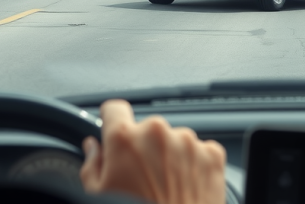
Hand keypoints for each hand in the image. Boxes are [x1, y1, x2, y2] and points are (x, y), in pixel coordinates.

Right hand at [81, 99, 225, 203]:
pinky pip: (198, 152)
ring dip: (169, 156)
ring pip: (174, 140)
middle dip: (143, 147)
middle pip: (146, 130)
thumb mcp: (97, 195)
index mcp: (124, 138)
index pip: (114, 109)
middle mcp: (158, 132)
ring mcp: (188, 141)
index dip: (111, 120)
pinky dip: (193, 165)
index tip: (113, 128)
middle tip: (141, 177)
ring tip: (165, 187)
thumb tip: (92, 147)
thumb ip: (92, 165)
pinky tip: (183, 187)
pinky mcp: (212, 153)